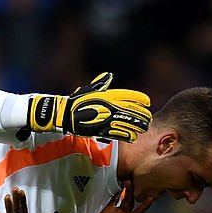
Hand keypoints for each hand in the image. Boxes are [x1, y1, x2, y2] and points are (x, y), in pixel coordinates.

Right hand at [27, 72, 151, 142]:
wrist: (63, 114)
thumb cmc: (75, 101)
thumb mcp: (89, 89)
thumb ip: (100, 83)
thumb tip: (108, 76)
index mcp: (108, 95)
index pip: (130, 96)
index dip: (140, 99)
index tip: (147, 102)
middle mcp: (109, 106)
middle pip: (132, 110)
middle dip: (142, 115)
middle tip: (148, 118)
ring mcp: (106, 118)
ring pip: (128, 122)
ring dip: (137, 125)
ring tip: (144, 128)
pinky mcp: (100, 129)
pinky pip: (118, 133)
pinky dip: (127, 135)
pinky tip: (133, 136)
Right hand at [83, 179, 154, 212]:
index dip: (145, 205)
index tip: (151, 198)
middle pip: (130, 203)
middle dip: (132, 193)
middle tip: (131, 182)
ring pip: (122, 201)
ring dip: (124, 193)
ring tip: (125, 182)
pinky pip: (113, 202)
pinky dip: (115, 196)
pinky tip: (117, 189)